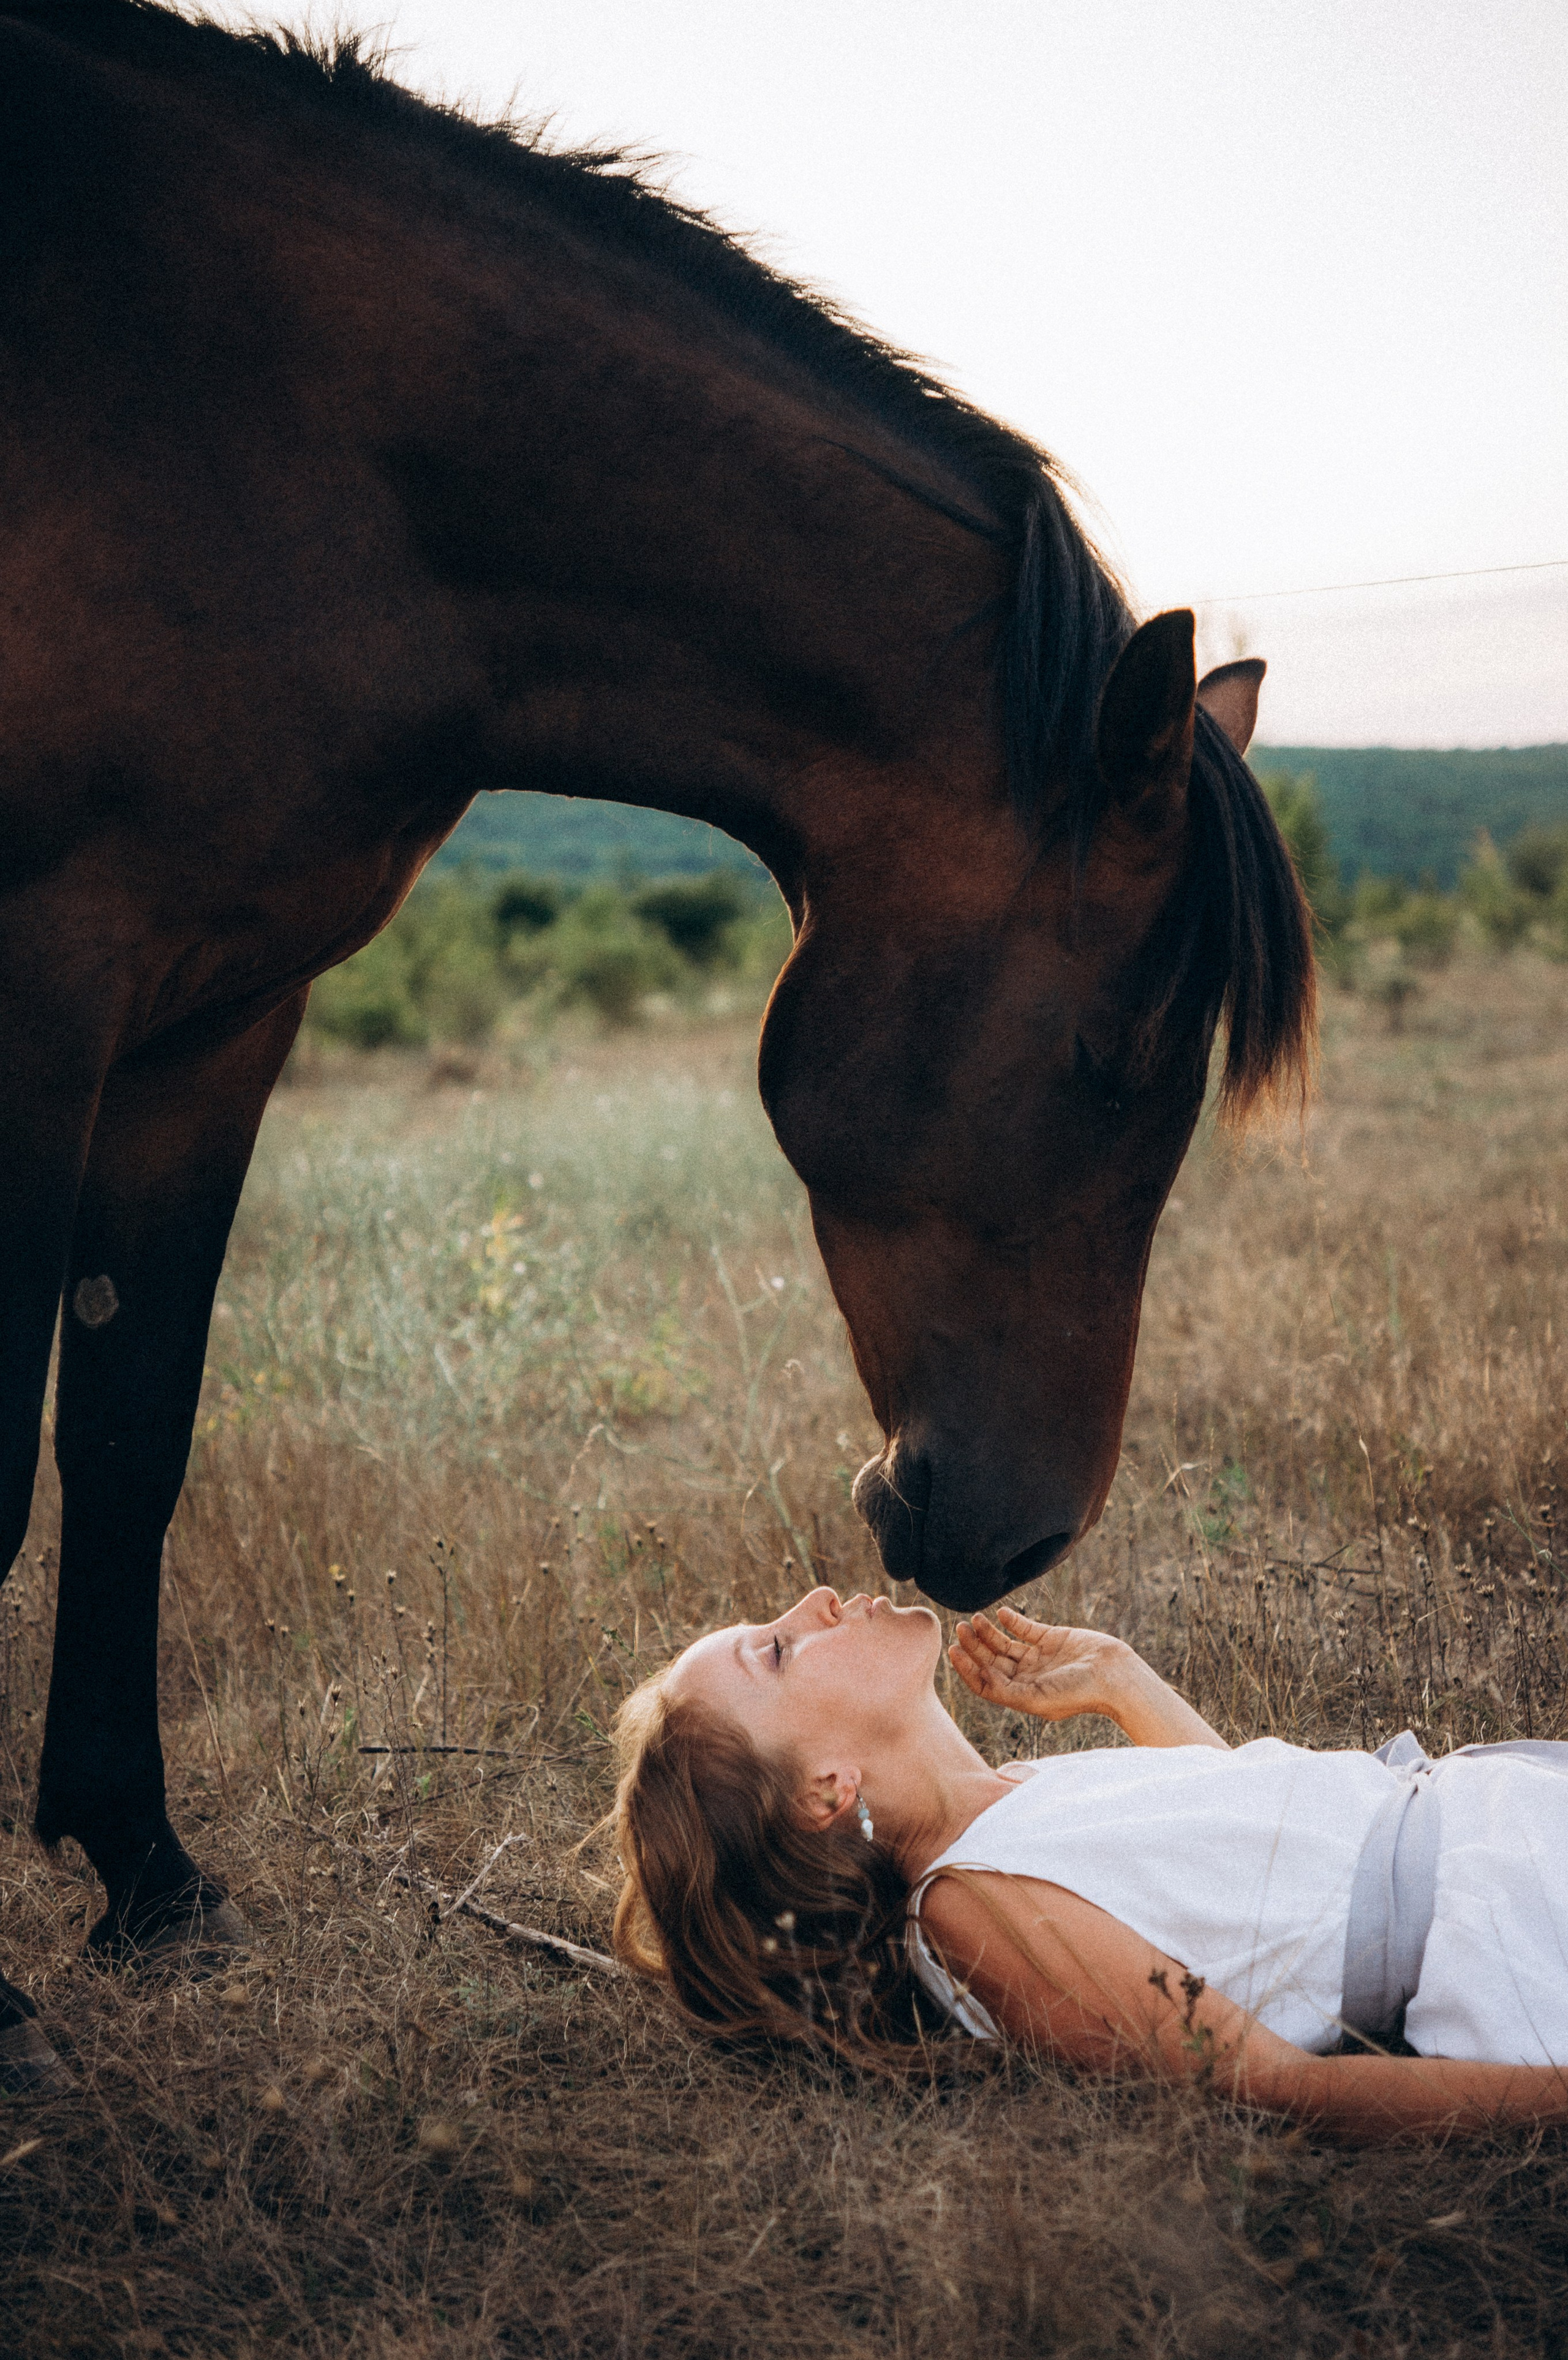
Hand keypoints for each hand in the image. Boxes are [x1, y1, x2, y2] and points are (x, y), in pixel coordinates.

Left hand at [949, 1606, 1128, 1723]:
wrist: (1114, 1677)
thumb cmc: (1078, 1694)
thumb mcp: (1038, 1699)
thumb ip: (1007, 1692)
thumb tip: (982, 1677)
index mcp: (1021, 1695)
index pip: (985, 1682)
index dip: (967, 1668)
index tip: (953, 1650)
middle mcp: (1027, 1677)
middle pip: (991, 1661)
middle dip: (974, 1646)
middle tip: (960, 1628)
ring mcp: (1039, 1657)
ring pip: (1004, 1644)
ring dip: (988, 1632)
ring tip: (974, 1619)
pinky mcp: (1052, 1639)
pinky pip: (1025, 1629)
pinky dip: (1012, 1620)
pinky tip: (1000, 1614)